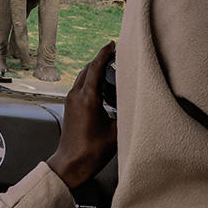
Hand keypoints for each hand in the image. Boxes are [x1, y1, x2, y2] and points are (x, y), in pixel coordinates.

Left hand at [46, 41, 117, 189]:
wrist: (70, 164)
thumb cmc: (91, 151)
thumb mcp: (115, 133)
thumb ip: (126, 115)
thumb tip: (138, 104)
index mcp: (87, 97)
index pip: (96, 67)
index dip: (104, 53)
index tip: (112, 44)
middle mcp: (76, 95)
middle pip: (88, 69)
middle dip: (101, 59)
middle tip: (116, 55)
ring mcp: (70, 100)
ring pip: (83, 77)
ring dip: (95, 70)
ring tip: (110, 68)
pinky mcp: (69, 107)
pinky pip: (80, 86)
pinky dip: (90, 80)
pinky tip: (101, 87)